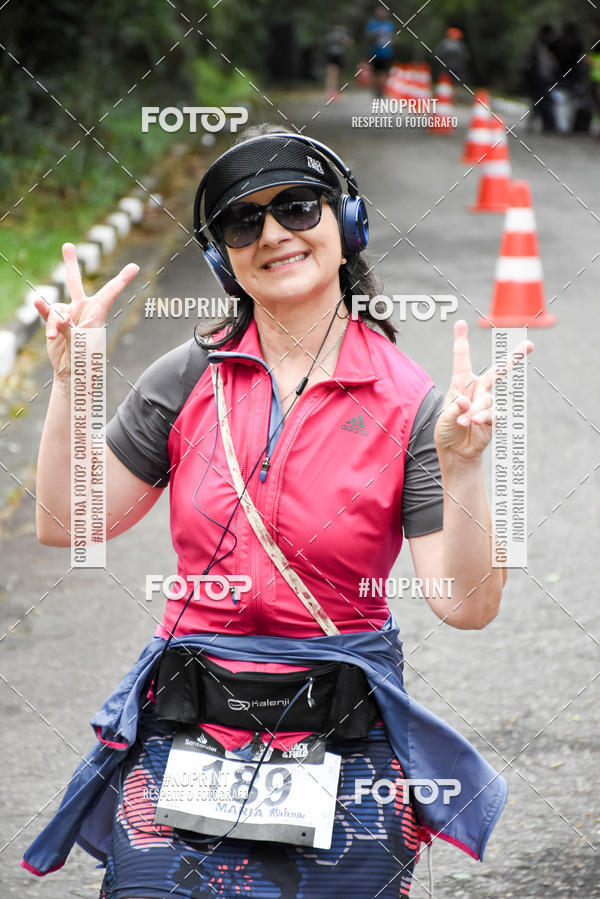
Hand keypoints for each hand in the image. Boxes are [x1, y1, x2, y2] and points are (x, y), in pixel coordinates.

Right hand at [33, 243, 138, 379]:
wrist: (73, 372)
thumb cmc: (85, 360)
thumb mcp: (81, 346)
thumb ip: (69, 330)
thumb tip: (58, 318)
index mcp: (97, 313)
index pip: (110, 292)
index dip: (122, 280)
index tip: (134, 267)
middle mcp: (82, 309)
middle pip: (73, 282)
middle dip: (70, 263)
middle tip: (67, 245)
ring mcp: (67, 315)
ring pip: (56, 308)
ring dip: (54, 322)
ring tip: (54, 337)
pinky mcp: (55, 322)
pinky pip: (47, 312)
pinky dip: (43, 312)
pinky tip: (38, 303)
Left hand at [434, 319, 532, 461]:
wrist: (455, 451)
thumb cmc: (447, 429)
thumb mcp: (444, 417)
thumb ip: (455, 408)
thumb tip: (465, 402)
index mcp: (461, 383)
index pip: (462, 360)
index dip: (461, 341)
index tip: (461, 323)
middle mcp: (476, 390)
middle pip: (497, 371)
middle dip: (513, 359)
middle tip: (529, 345)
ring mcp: (487, 404)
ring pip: (487, 399)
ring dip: (474, 411)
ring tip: (464, 422)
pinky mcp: (493, 418)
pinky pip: (493, 414)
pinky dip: (483, 418)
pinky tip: (475, 422)